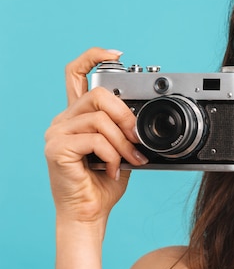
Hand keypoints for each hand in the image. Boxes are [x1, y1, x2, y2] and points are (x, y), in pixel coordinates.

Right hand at [44, 47, 147, 230]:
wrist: (89, 213)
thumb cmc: (103, 183)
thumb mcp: (120, 149)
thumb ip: (124, 129)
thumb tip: (142, 119)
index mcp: (77, 116)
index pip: (76, 73)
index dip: (94, 57)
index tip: (117, 55)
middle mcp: (63, 120)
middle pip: (98, 95)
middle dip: (126, 116)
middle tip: (137, 139)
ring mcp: (56, 133)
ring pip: (100, 120)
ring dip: (123, 142)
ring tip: (130, 160)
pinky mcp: (56, 149)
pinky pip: (95, 140)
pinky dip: (112, 155)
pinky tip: (112, 169)